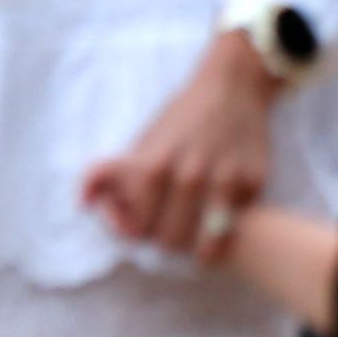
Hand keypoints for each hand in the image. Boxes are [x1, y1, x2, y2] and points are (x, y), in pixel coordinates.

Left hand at [93, 29, 280, 265]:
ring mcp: (224, 180)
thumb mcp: (141, 143)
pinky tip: (223, 217)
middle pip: (170, 241)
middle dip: (167, 241)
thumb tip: (84, 205)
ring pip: (205, 245)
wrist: (232, 87)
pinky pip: (236, 226)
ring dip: (198, 249)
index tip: (144, 225)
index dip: (138, 231)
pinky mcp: (253, 182)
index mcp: (153, 166)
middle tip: (172, 231)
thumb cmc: (180, 119)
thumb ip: (108, 175)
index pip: (138, 230)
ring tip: (197, 242)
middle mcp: (189, 176)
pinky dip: (227, 229)